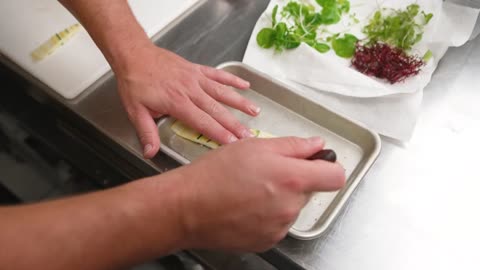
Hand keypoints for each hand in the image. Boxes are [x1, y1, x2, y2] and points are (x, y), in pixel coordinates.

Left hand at [115, 44, 259, 158]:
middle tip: (248, 135)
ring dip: (239, 102)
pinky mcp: (196, 69)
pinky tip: (245, 85)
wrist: (134, 55)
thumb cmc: (135, 83)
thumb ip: (146, 133)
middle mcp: (190, 90)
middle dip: (234, 124)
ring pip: (222, 92)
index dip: (219, 133)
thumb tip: (150, 153)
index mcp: (177, 103)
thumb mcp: (136, 111)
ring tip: (255, 111)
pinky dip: (232, 79)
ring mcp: (195, 78)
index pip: (202, 122)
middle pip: (216, 110)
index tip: (232, 143)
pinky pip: (217, 74)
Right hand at [173, 137, 345, 251]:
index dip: (328, 167)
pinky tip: (246, 206)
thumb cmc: (215, 173)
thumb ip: (293, 145)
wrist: (187, 207)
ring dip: (280, 198)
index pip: (336, 176)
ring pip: (292, 208)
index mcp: (292, 178)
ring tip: (250, 190)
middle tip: (265, 172)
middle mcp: (290, 206)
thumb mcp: (254, 146)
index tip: (317, 164)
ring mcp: (279, 227)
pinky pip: (278, 224)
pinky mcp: (267, 241)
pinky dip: (268, 215)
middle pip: (310, 191)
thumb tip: (317, 146)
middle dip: (295, 180)